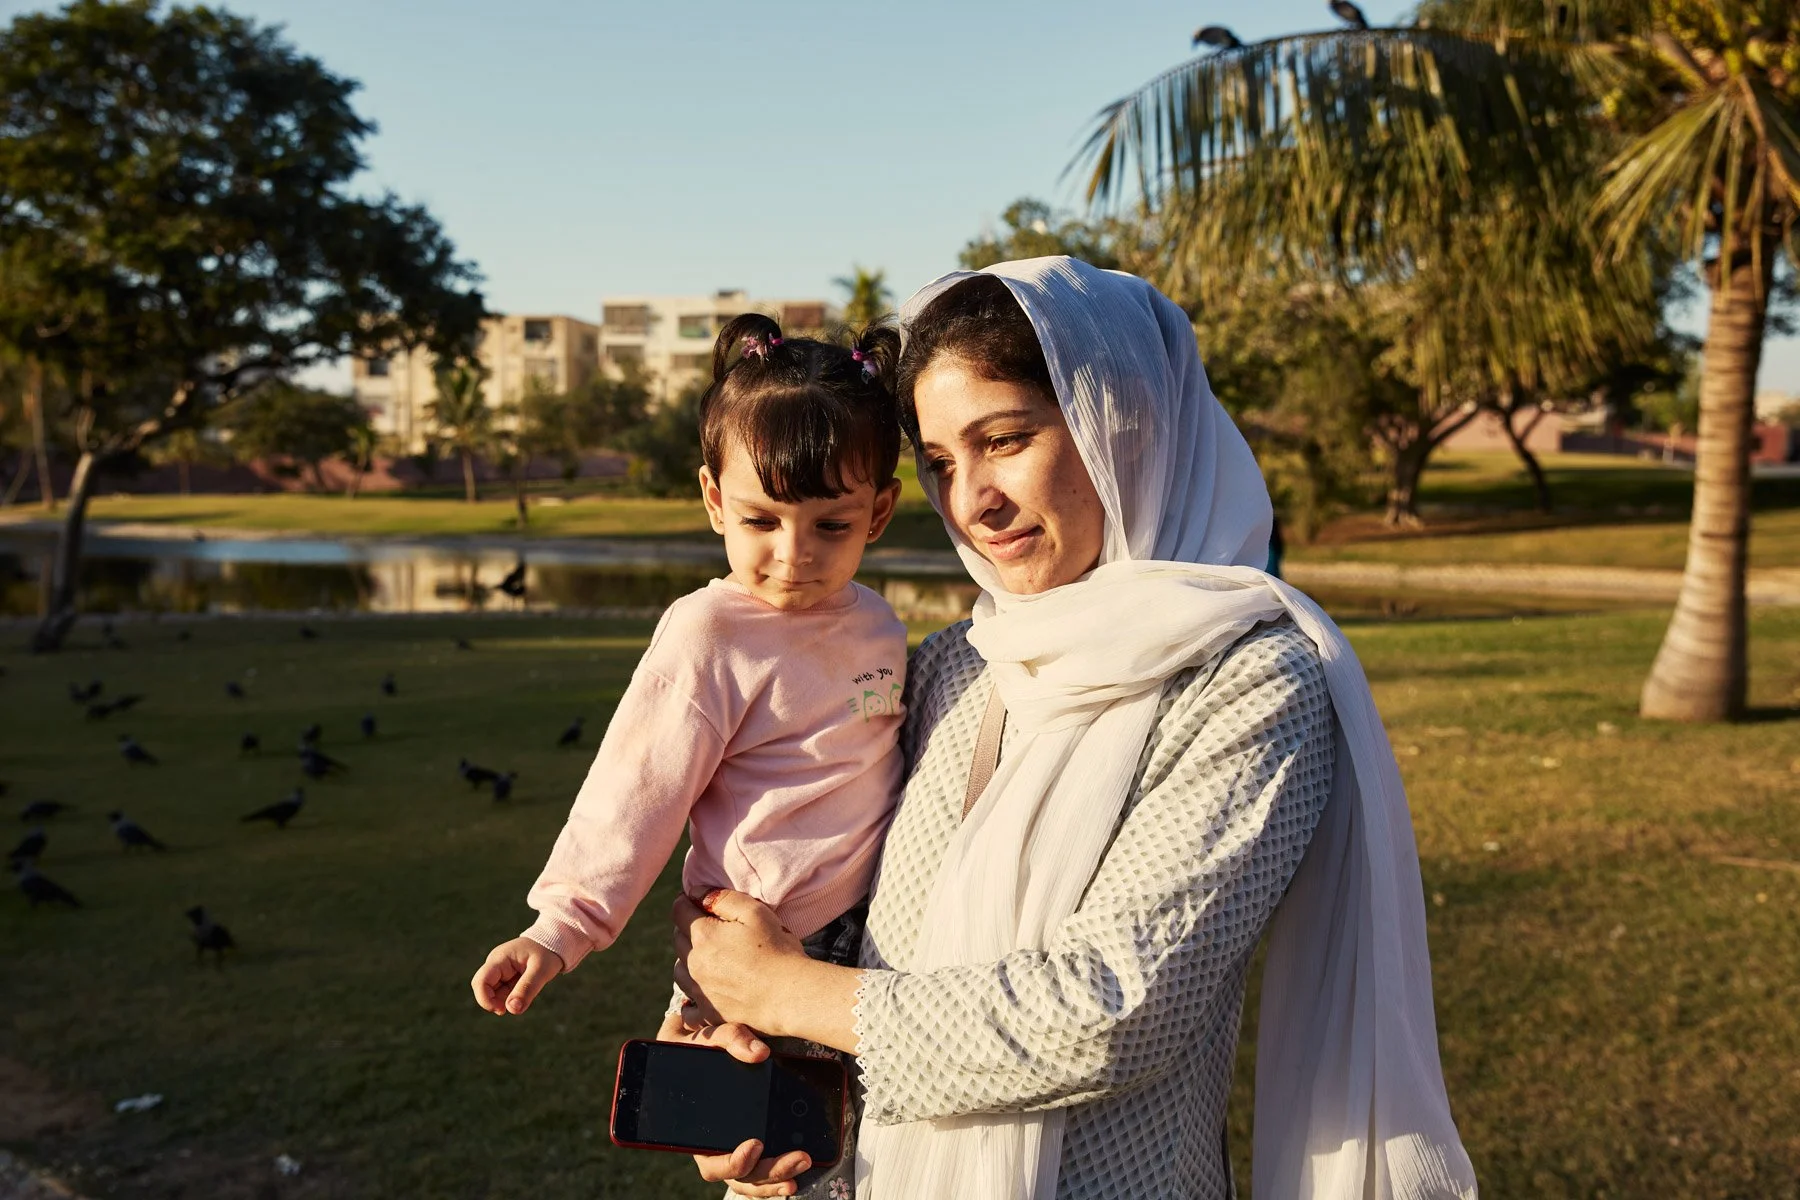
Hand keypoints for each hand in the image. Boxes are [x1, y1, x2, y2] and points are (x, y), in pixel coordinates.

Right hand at [470, 936, 563, 1014]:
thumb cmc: (548, 952)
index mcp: (500, 959)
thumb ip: (527, 988)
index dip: (484, 999)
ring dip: (506, 1000)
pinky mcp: (506, 978)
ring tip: (526, 992)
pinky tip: (525, 993)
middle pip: (483, 989)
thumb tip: (512, 1009)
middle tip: (515, 1007)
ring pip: (493, 994)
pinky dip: (512, 998)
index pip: (480, 981)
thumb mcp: (542, 970)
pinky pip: (503, 993)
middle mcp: (495, 965)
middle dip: (495, 1002)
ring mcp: (500, 971)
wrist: (554, 943)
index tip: (501, 1010)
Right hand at [654, 1011, 813, 1197]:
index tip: (755, 1145)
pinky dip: (779, 1174)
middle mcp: (713, 1146)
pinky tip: (799, 1170)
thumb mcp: (708, 1038)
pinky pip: (761, 1169)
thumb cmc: (698, 1046)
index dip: (732, 1162)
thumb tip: (759, 1052)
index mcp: (695, 1130)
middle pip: (739, 1174)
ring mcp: (732, 1148)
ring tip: (804, 1162)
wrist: (696, 1045)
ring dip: (778, 1176)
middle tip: (798, 1158)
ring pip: (753, 1178)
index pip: (710, 1162)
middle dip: (769, 1171)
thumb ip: (730, 1039)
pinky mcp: (749, 1143)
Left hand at [673, 889, 807, 1032]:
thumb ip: (722, 898)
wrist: (789, 996)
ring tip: (706, 956)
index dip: (686, 901)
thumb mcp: (754, 912)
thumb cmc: (777, 950)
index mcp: (703, 935)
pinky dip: (691, 994)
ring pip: (679, 969)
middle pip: (677, 938)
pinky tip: (703, 989)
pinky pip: (688, 1005)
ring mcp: (699, 991)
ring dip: (687, 958)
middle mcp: (694, 963)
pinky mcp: (709, 1013)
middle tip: (706, 924)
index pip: (679, 911)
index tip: (694, 899)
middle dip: (687, 927)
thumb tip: (696, 892)